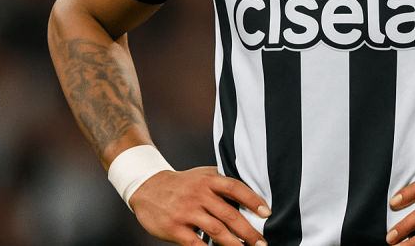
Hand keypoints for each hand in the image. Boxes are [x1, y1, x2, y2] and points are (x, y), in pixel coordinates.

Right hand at [129, 166, 270, 245]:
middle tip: (263, 243)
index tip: (267, 213)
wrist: (147, 187)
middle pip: (229, 214)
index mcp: (209, 180)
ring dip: (234, 244)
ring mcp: (186, 212)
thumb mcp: (203, 175)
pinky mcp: (175, 228)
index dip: (253, 200)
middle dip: (249, 231)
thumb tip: (251, 196)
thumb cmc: (183, 183)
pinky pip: (196, 243)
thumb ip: (223, 183)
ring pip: (216, 231)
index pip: (235, 188)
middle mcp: (199, 194)